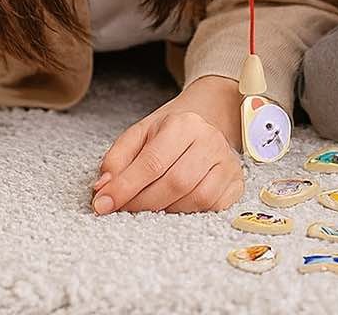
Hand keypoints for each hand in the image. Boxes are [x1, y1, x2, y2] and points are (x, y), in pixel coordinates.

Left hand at [91, 77, 244, 214]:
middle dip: (142, 203)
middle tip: (123, 210)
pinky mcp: (236, 182)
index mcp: (184, 124)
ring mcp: (227, 161)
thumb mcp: (139, 136)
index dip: (125, 188)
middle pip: (175, 183)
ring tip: (149, 207)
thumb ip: (116, 159)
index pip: (152, 162)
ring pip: (195, 198)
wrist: (206, 124)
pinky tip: (175, 206)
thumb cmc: (168, 134)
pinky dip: (189, 213)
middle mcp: (210, 140)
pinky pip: (212, 208)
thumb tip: (103, 188)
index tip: (101, 205)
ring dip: (165, 210)